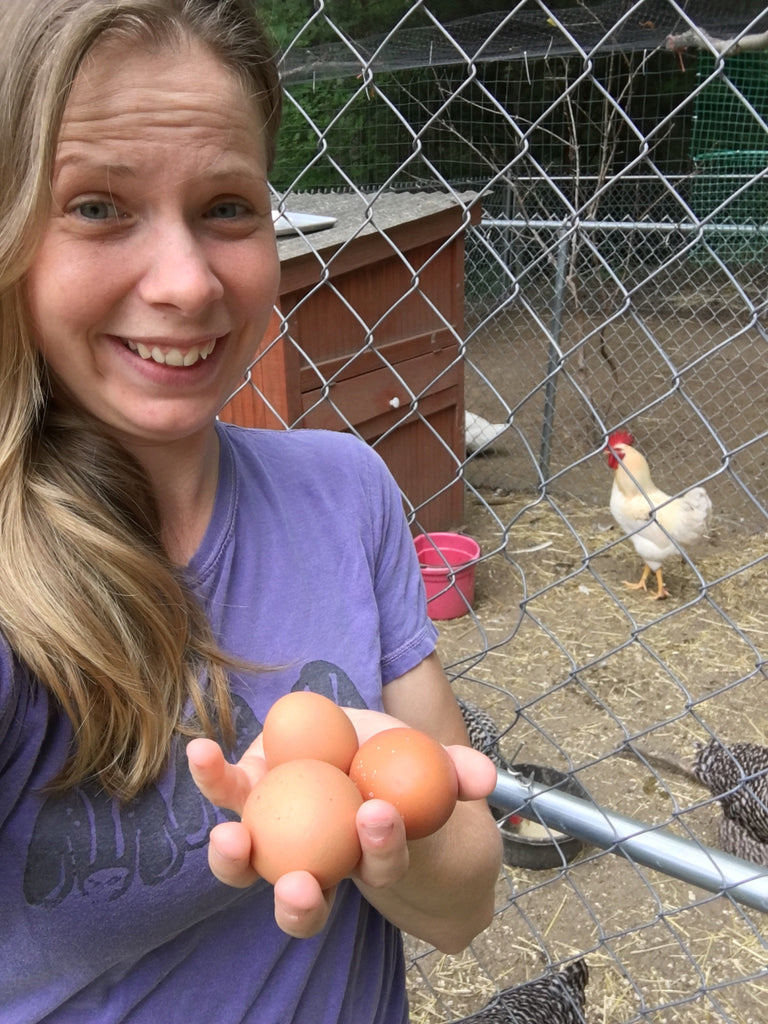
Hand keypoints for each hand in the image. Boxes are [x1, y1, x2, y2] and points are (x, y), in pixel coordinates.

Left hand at [186, 711, 496, 938]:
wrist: (350, 746)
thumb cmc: (398, 765)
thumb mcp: (432, 763)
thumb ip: (457, 770)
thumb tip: (487, 778)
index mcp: (369, 855)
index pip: (378, 866)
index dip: (381, 851)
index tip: (379, 817)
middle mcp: (316, 861)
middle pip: (308, 900)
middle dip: (304, 903)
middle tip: (303, 886)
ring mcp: (274, 835)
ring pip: (250, 867)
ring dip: (235, 860)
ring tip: (230, 839)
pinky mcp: (245, 797)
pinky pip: (224, 795)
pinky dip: (211, 777)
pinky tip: (202, 753)